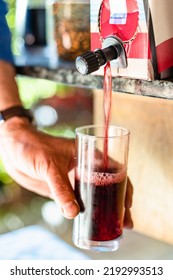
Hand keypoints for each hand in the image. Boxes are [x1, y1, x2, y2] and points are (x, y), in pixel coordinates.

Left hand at [0, 117, 133, 226]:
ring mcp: (74, 179)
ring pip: (94, 196)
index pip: (114, 170)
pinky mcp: (62, 189)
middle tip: (126, 223)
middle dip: (119, 204)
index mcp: (88, 155)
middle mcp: (84, 168)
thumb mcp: (50, 166)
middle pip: (108, 187)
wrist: (12, 148)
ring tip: (114, 226)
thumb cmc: (33, 147)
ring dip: (104, 211)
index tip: (128, 204)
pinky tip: (91, 222)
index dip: (124, 187)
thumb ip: (61, 189)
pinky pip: (77, 202)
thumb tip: (73, 213)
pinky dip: (85, 213)